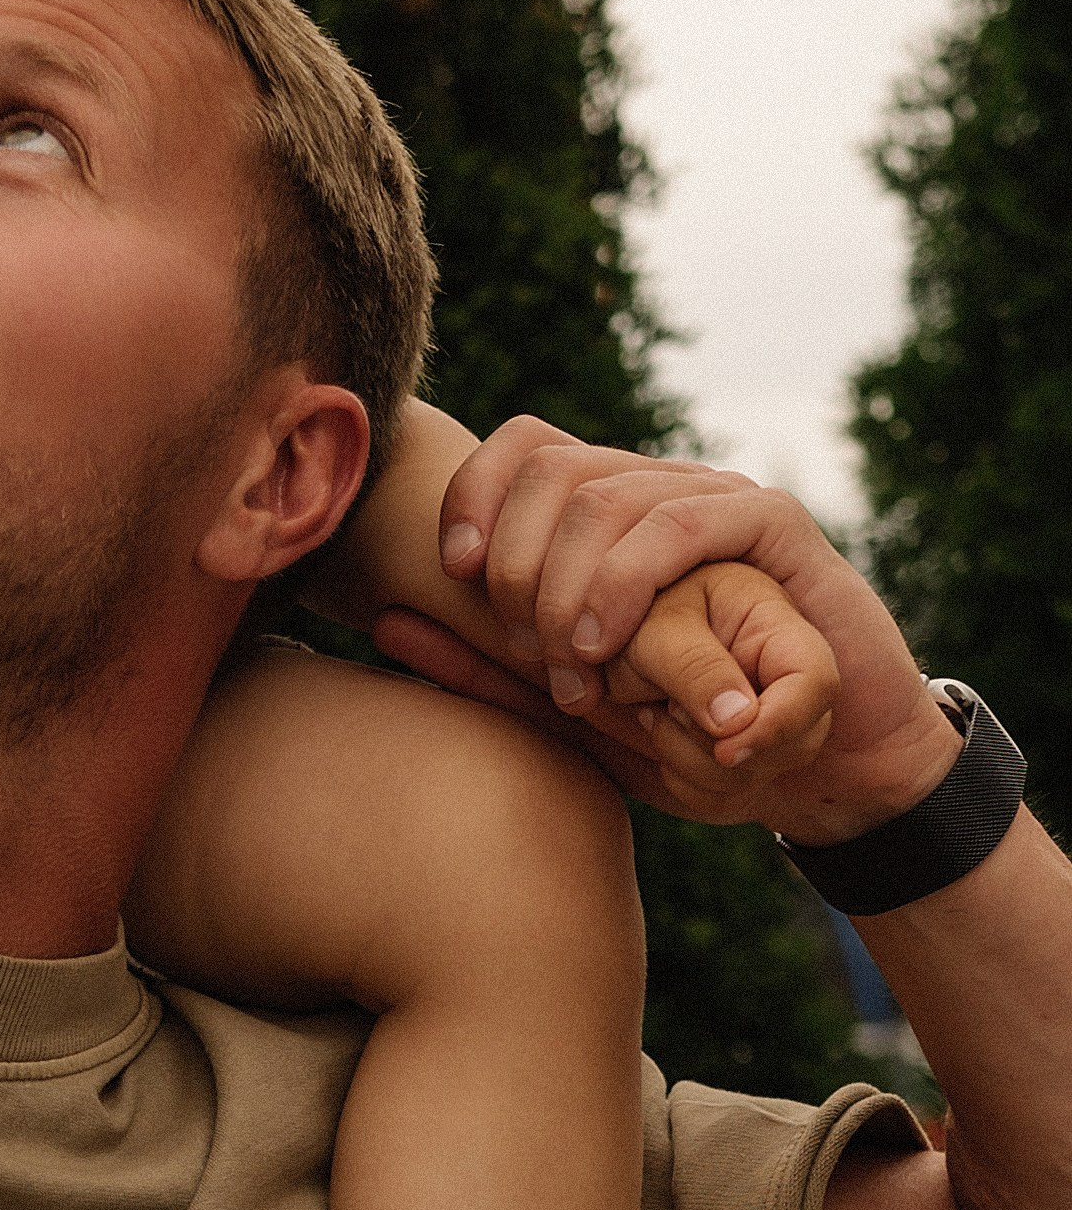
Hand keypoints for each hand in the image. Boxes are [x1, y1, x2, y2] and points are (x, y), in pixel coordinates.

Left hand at [372, 420, 958, 840]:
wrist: (824, 760)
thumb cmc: (691, 738)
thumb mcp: (574, 711)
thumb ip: (490, 668)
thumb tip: (384, 620)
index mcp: (606, 514)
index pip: (522, 449)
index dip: (473, 496)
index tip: (453, 574)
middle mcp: (656, 489)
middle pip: (554, 469)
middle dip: (519, 562)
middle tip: (527, 650)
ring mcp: (715, 498)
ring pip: (608, 496)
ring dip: (569, 586)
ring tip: (572, 666)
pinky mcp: (772, 525)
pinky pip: (683, 518)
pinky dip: (628, 580)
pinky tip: (605, 644)